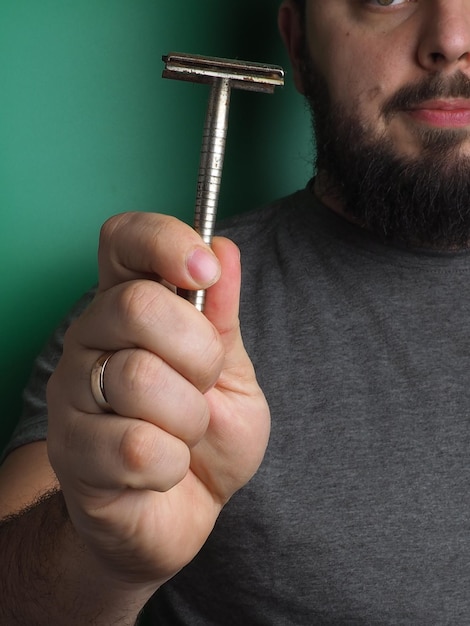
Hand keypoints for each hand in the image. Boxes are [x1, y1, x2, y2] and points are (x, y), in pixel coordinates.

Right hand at [46, 212, 269, 588]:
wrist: (182, 512)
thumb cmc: (207, 437)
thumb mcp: (232, 374)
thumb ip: (223, 318)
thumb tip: (224, 248)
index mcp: (130, 309)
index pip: (123, 240)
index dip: (163, 240)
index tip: (204, 269)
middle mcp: (91, 341)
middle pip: (137, 306)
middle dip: (197, 354)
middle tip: (202, 386)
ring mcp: (74, 396)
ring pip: (139, 379)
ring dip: (188, 418)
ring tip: (182, 434)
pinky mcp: (73, 455)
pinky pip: (138, 448)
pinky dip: (172, 464)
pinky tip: (162, 469)